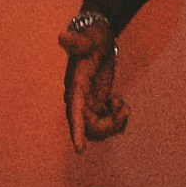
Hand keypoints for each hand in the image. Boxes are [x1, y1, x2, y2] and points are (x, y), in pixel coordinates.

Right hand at [61, 12, 128, 147]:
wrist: (97, 38)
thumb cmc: (93, 37)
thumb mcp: (89, 38)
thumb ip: (78, 41)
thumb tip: (62, 36)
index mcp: (76, 86)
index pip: (74, 112)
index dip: (77, 131)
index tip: (80, 150)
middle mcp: (78, 99)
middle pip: (90, 127)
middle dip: (109, 124)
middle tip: (122, 104)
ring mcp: (87, 103)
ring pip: (98, 129)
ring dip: (114, 123)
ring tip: (122, 103)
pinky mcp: (95, 104)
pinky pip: (105, 123)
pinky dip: (117, 119)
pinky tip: (121, 103)